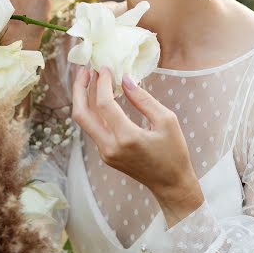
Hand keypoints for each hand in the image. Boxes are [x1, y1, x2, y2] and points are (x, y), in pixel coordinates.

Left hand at [72, 66, 204, 227]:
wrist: (171, 184)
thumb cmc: (174, 152)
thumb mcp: (166, 120)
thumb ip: (143, 99)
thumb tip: (125, 79)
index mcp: (127, 138)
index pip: (104, 104)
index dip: (101, 83)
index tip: (105, 68)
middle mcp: (110, 147)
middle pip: (81, 114)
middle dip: (79, 89)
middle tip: (84, 70)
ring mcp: (105, 153)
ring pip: (84, 121)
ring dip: (83, 98)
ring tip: (88, 78)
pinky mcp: (105, 154)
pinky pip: (93, 128)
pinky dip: (92, 110)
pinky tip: (98, 96)